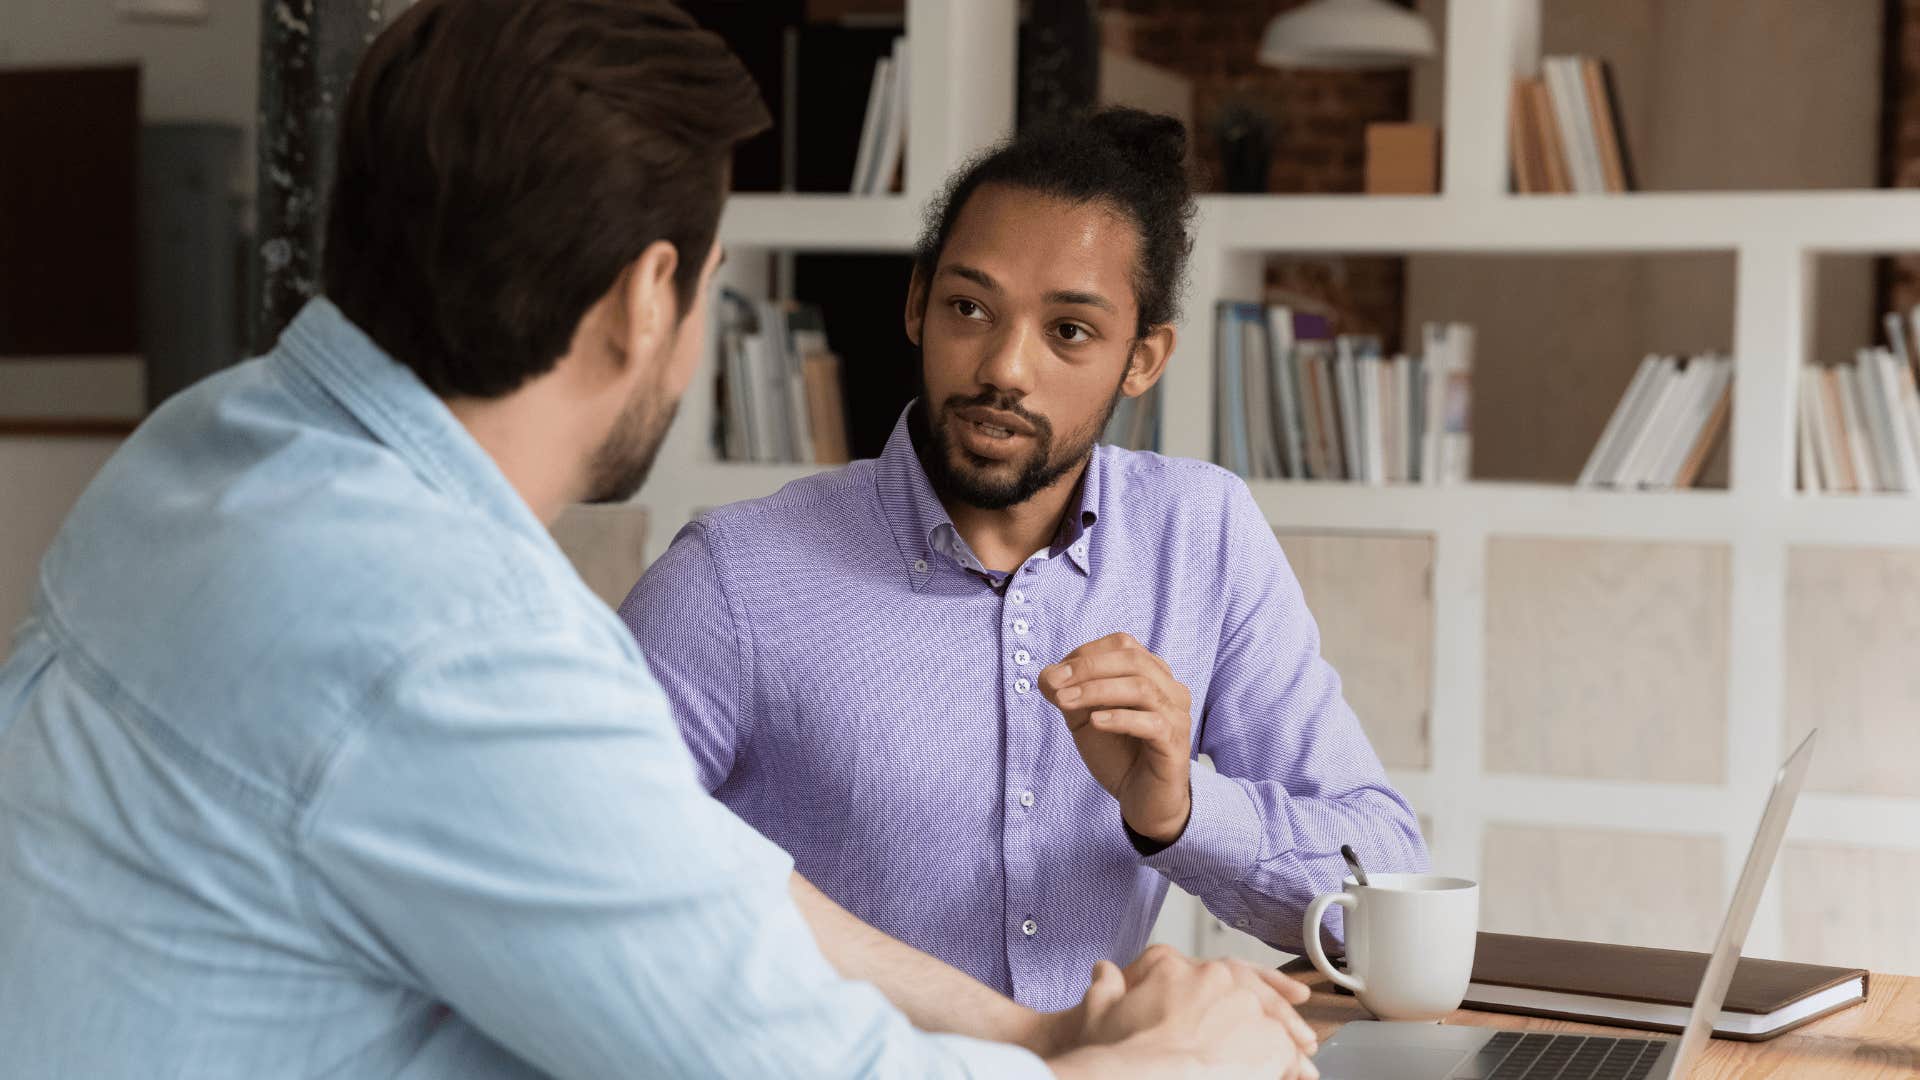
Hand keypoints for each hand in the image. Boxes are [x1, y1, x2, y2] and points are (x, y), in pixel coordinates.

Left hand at [1040, 634, 1193, 843]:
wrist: (1142, 801)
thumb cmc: (1118, 754)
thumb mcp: (1085, 719)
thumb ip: (1070, 694)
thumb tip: (1048, 676)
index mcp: (1153, 675)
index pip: (1123, 645)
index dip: (1086, 654)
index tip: (1053, 675)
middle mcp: (1170, 689)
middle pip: (1133, 659)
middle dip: (1088, 667)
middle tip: (1055, 684)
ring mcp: (1177, 716)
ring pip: (1141, 687)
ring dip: (1097, 691)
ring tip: (1065, 703)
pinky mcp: (1175, 744)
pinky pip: (1152, 723)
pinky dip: (1120, 718)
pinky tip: (1095, 722)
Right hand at [1045, 945, 1318, 1079]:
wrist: (1139, 1076)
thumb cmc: (1117, 1052)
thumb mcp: (1097, 1012)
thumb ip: (1104, 988)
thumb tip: (1103, 971)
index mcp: (1176, 965)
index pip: (1216, 966)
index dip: (1243, 979)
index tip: (1263, 990)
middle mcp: (1215, 979)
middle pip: (1253, 990)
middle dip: (1278, 1011)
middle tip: (1300, 1034)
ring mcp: (1244, 1009)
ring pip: (1273, 1021)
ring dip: (1288, 1041)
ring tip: (1301, 1066)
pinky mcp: (1266, 1042)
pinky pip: (1286, 1053)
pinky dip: (1291, 1065)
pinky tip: (1293, 1076)